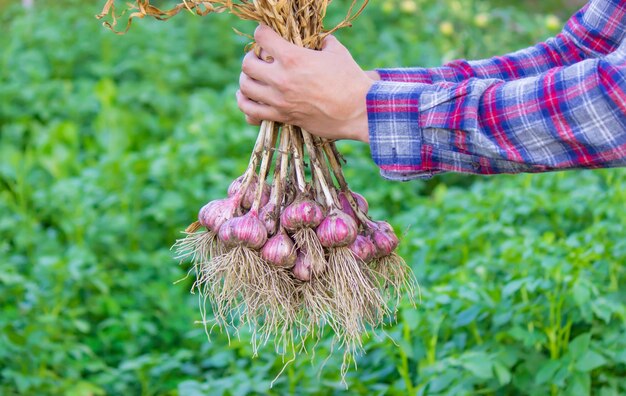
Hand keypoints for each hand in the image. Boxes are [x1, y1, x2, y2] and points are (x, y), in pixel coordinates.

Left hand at [237, 25, 372, 142]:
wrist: (358, 111)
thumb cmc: (351, 80)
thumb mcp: (337, 52)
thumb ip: (322, 42)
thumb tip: (319, 39)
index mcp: (293, 57)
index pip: (261, 37)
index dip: (261, 33)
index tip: (265, 35)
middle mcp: (281, 79)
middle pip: (247, 64)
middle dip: (250, 58)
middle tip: (259, 59)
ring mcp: (280, 100)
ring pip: (245, 89)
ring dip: (246, 81)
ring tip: (253, 79)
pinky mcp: (283, 117)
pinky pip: (252, 113)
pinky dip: (247, 106)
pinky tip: (250, 100)